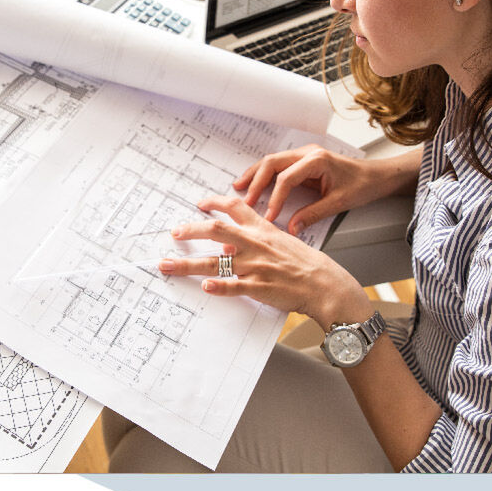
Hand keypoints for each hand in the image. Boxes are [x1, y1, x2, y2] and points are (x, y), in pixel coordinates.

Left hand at [158, 195, 372, 330]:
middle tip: (174, 233)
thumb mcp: (283, 241)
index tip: (199, 203)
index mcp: (263, 230)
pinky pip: (233, 286)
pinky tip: (204, 287)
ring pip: (215, 263)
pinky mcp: (258, 288)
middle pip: (216, 231)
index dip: (214, 202)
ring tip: (166, 265)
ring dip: (187, 265)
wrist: (325, 284)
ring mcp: (255, 267)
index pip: (236, 208)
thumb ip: (259, 238)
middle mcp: (255, 245)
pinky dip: (218, 287)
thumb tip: (233, 241)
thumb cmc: (307, 265)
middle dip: (191, 231)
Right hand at [233, 144, 385, 234]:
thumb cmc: (362, 185)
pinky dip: (264, 175)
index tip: (269, 216)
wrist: (376, 175)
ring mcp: (304, 155)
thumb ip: (313, 214)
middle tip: (244, 200)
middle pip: (273, 163)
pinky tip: (254, 184)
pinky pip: (278, 166)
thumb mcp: (338, 203)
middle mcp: (307, 153)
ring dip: (255, 175)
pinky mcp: (303, 161)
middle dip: (256, 181)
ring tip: (239, 188)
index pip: (287, 178)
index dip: (275, 198)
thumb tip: (291, 228)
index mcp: (317, 160)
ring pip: (272, 161)